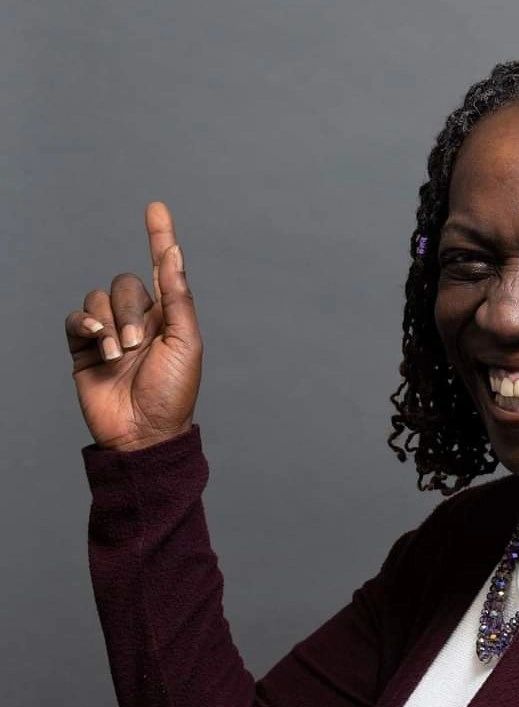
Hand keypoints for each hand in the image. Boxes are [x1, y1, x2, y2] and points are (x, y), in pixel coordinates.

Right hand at [65, 202, 202, 450]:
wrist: (143, 432)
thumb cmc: (174, 392)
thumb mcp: (186, 342)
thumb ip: (178, 297)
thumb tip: (174, 254)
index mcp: (169, 316)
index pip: (162, 269)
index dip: (159, 238)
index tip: (156, 208)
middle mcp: (140, 319)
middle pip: (124, 283)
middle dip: (130, 312)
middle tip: (139, 346)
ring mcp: (110, 333)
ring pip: (99, 298)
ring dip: (110, 325)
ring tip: (121, 357)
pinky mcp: (84, 347)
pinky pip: (76, 318)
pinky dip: (85, 325)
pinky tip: (99, 346)